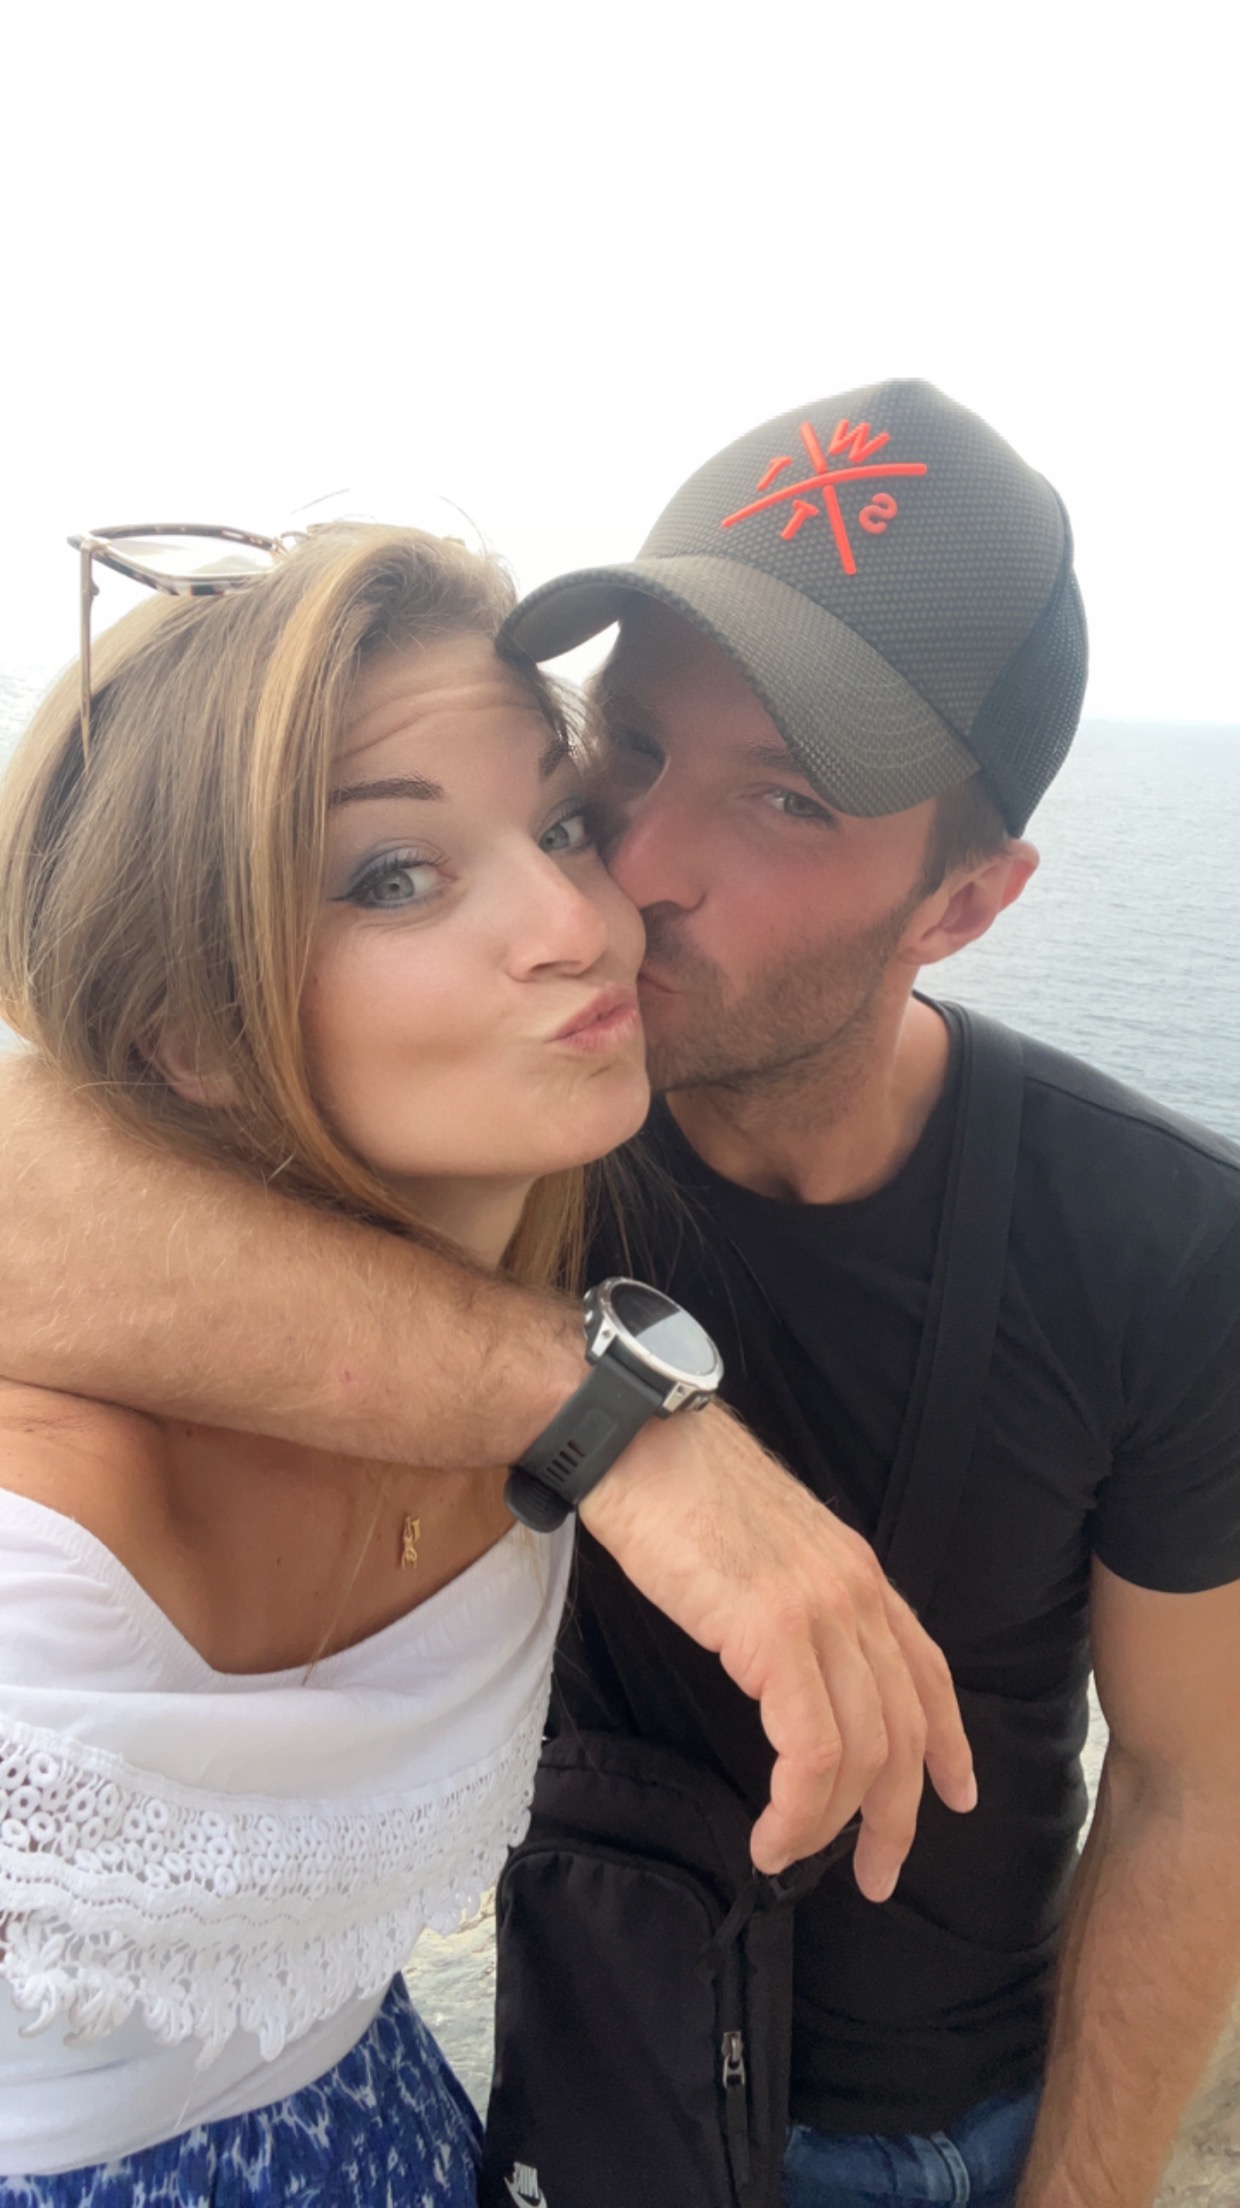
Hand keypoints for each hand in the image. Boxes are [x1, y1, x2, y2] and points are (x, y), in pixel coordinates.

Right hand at [579, 1400, 975, 1896]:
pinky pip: (812, 1749)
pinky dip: (797, 1809)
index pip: (928, 1669)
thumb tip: (788, 1665)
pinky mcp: (774, 1630)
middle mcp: (856, 1592)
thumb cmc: (677, 1490)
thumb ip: (795, 1601)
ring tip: (789, 1858)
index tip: (957, 1797)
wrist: (635, 1438)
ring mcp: (821, 1610)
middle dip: (898, 1818)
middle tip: (875, 1877)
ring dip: (830, 1827)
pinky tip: (770, 1834)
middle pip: (904, 1730)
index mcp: (857, 1572)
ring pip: (863, 1753)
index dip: (950, 1742)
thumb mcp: (765, 1548)